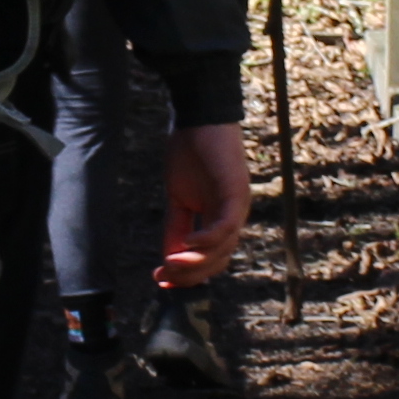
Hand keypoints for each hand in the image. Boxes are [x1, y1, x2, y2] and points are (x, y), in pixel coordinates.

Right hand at [159, 123, 251, 288]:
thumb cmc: (189, 153)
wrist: (198, 118)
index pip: (210, 259)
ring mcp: (237, 205)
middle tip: (163, 276)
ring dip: (196, 261)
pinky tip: (186, 245)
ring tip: (171, 264)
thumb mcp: (178, 197)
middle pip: (218, 260)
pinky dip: (206, 240)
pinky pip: (224, 226)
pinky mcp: (235, 192)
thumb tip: (168, 257)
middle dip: (190, 274)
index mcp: (221, 219)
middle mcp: (234, 217)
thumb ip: (175, 227)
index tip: (160, 280)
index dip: (188, 275)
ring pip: (222, 248)